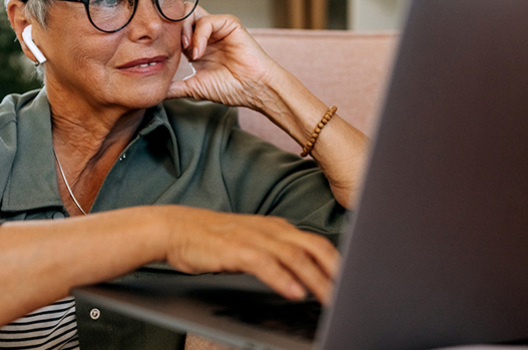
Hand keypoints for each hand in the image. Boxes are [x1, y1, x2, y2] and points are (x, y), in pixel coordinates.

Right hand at [156, 206, 340, 303]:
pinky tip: (294, 293)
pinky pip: (266, 265)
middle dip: (336, 271)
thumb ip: (277, 254)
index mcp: (277, 227)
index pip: (317, 244)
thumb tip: (302, 275)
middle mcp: (271, 230)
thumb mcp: (252, 242)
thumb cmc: (213, 239)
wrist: (176, 228)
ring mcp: (255, 238)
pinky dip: (283, 279)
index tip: (351, 282)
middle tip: (350, 293)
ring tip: (330, 299)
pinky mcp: (237, 250)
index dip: (337, 263)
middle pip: (314, 248)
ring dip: (316, 280)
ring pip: (296, 258)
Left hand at [168, 5, 281, 110]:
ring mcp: (216, 28)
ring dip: (184, 29)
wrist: (253, 89)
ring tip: (187, 49)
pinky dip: (199, 34)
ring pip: (190, 12)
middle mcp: (204, 34)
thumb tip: (156, 94)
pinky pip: (207, 19)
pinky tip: (199, 52)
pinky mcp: (229, 23)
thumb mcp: (194, 88)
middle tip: (172, 48)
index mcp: (195, 47)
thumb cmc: (231, 89)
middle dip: (171, 29)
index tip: (159, 54)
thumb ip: (175, 88)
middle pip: (178, 16)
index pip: (172, 31)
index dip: (164, 38)